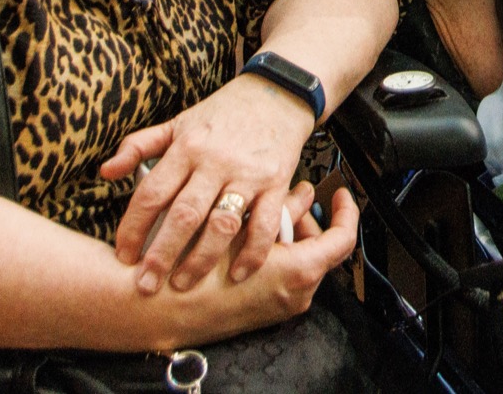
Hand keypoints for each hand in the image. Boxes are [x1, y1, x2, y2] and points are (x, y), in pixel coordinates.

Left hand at [102, 73, 316, 294]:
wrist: (277, 94)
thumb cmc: (221, 114)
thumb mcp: (177, 123)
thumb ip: (139, 146)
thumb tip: (105, 172)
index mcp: (186, 147)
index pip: (152, 192)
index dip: (133, 227)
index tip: (122, 255)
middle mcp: (215, 161)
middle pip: (184, 214)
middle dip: (162, 254)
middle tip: (145, 286)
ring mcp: (247, 173)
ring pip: (222, 224)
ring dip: (201, 260)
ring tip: (182, 285)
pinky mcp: (277, 183)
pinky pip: (264, 224)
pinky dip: (252, 253)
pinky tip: (236, 274)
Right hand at [160, 183, 359, 347]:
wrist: (156, 311)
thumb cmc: (196, 269)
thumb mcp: (240, 225)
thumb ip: (280, 206)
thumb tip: (303, 192)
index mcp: (299, 271)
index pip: (342, 240)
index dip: (346, 213)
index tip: (341, 193)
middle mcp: (295, 293)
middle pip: (319, 248)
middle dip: (307, 218)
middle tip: (295, 194)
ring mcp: (279, 304)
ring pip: (298, 259)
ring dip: (286, 232)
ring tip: (268, 206)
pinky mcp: (259, 309)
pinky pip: (278, 274)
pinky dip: (270, 251)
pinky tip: (249, 230)